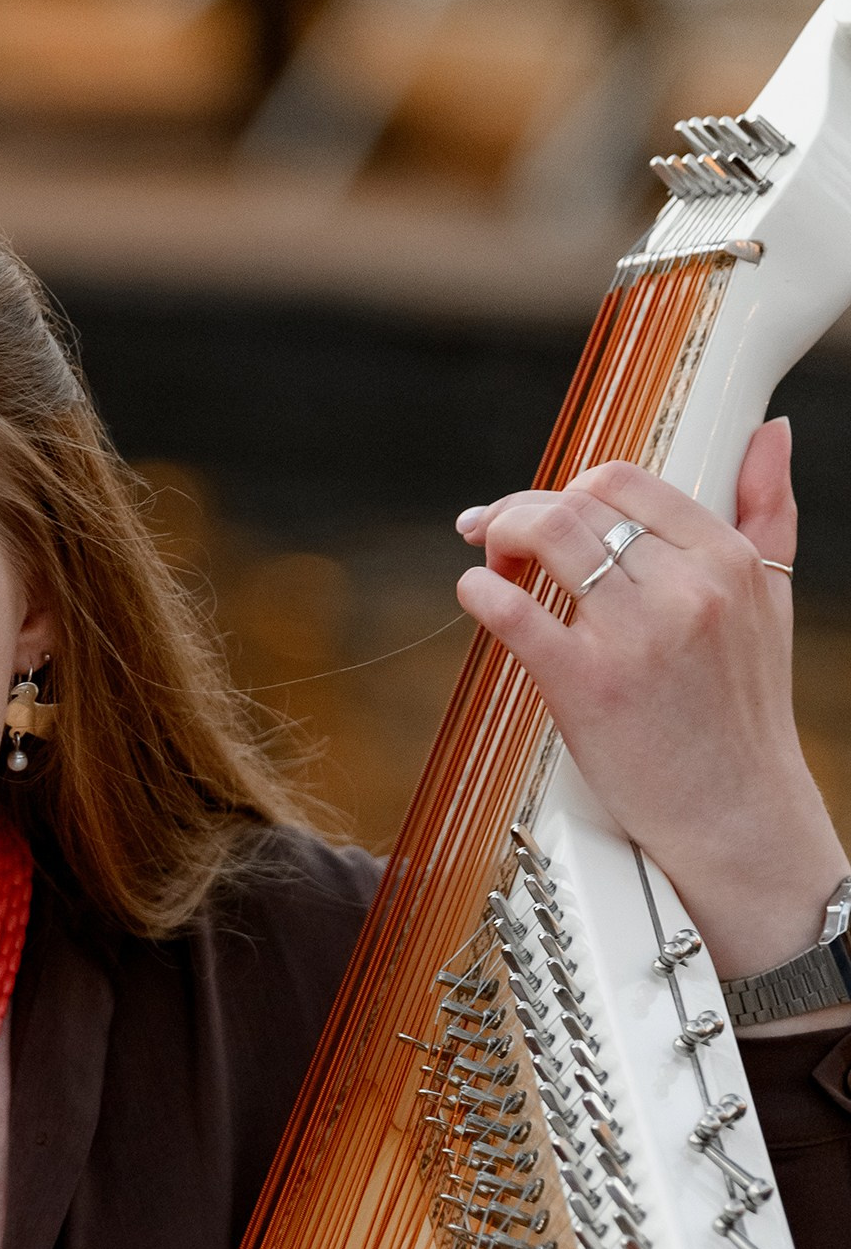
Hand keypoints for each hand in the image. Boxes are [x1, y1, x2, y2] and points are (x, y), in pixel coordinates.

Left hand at [453, 420, 848, 1004]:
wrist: (733, 814)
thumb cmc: (743, 715)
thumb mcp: (772, 602)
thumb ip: (769, 510)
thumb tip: (771, 433)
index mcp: (728, 560)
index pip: (628, 482)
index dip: (572, 488)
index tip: (548, 509)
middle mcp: (686, 589)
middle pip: (579, 504)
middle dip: (524, 509)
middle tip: (497, 532)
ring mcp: (635, 637)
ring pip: (548, 540)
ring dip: (500, 538)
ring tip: (491, 559)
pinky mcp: (587, 686)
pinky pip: (516, 614)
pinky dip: (482, 592)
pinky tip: (477, 593)